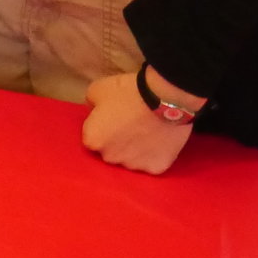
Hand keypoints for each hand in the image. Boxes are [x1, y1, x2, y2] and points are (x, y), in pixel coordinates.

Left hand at [81, 69, 196, 174]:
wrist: (165, 99)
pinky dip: (155, 154)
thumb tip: (96, 114)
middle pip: (111, 152)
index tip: (113, 119)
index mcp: (93, 140)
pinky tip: (160, 141)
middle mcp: (110, 158)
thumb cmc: (128, 92)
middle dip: (117, 142)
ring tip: (147, 132)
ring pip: (131, 160)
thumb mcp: (97, 89)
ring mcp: (134, 165)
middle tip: (131, 125)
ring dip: (136, 150)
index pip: (93, 138)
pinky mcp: (156, 168)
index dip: (103, 128)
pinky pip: (152, 163)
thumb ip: (91, 106)